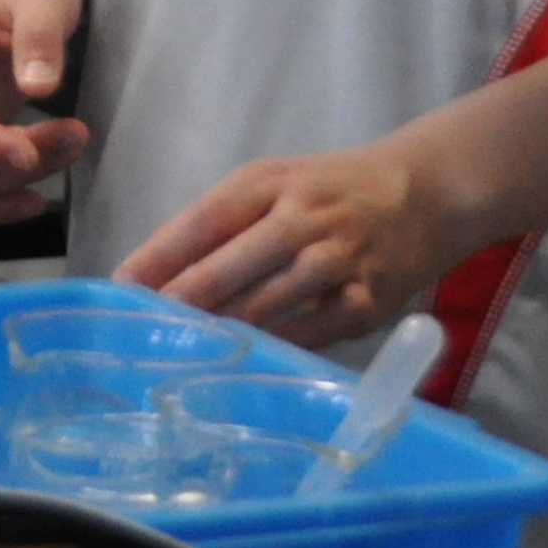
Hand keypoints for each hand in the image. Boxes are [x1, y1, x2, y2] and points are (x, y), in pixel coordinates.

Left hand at [119, 137, 473, 350]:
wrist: (427, 191)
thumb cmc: (334, 191)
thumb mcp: (278, 183)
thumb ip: (226, 222)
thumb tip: (159, 272)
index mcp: (270, 182)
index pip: (203, 219)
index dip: (158, 256)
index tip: (120, 288)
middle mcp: (302, 217)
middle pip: (230, 266)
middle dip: (182, 302)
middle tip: (143, 331)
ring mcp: (338, 261)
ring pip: (266, 305)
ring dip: (221, 332)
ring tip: (182, 354)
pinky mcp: (368, 302)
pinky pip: (311, 333)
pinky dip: (275, 350)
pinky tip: (246, 364)